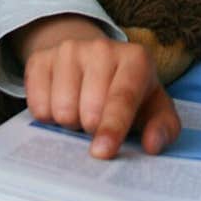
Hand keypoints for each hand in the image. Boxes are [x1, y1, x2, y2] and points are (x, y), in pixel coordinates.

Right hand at [18, 14, 180, 159]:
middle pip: (89, 110)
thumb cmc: (132, 93)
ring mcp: (69, 50)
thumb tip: (152, 145)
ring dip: (71, 122)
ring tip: (81, 109)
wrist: (97, 61)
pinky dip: (48, 116)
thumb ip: (163, 128)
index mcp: (136, 59)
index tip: (102, 152)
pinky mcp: (41, 57)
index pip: (122, 97)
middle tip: (99, 120)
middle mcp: (102, 48)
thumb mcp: (155, 108)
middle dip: (92, 128)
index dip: (113, 127)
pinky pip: (37, 105)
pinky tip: (61, 102)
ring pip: (61, 109)